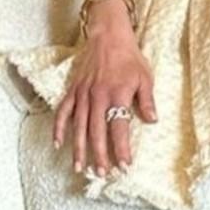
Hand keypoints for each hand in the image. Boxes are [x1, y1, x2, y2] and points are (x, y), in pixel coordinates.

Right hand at [53, 19, 156, 177]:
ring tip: (80, 168)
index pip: (119, 128)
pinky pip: (63, 112)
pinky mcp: (73, 90)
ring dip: (79, 149)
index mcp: (117, 95)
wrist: (108, 36)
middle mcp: (97, 97)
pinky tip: (57, 144)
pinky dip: (58, 128)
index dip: (121, 149)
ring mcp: (82, 95)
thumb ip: (147, 101)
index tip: (124, 166)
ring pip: (79, 127)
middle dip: (100, 155)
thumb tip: (152, 121)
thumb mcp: (145, 77)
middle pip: (97, 132)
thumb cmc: (130, 57)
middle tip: (101, 174)